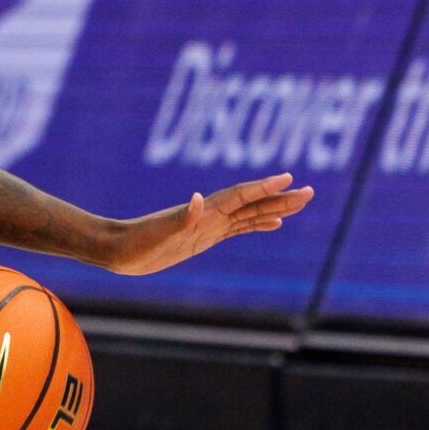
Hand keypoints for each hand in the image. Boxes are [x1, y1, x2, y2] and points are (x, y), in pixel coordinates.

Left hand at [98, 175, 316, 274]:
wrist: (118, 251)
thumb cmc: (136, 242)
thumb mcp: (158, 233)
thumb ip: (180, 218)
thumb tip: (197, 199)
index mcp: (203, 212)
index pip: (241, 196)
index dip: (264, 187)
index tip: (288, 178)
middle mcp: (209, 215)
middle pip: (252, 203)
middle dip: (280, 197)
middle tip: (310, 192)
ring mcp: (208, 226)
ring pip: (250, 214)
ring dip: (275, 208)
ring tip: (301, 203)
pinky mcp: (204, 238)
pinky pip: (238, 229)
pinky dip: (257, 224)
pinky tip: (272, 224)